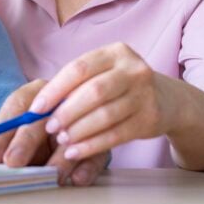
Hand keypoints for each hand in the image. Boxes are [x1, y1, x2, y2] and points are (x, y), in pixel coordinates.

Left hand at [0, 80, 107, 185]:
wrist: (69, 116)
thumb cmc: (35, 126)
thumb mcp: (13, 131)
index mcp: (34, 93)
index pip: (16, 107)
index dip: (2, 134)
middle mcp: (58, 99)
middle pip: (40, 119)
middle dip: (25, 143)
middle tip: (13, 163)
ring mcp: (81, 115)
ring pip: (71, 133)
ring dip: (59, 158)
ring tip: (49, 175)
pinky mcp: (102, 135)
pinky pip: (98, 150)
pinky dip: (87, 166)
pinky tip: (75, 179)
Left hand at [28, 42, 174, 162]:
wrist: (167, 99)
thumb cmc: (120, 85)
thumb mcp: (101, 73)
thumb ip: (75, 85)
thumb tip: (39, 107)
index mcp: (115, 52)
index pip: (78, 69)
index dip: (55, 89)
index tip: (36, 108)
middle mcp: (133, 69)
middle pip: (93, 92)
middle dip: (67, 112)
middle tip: (49, 127)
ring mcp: (145, 94)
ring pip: (105, 115)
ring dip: (79, 131)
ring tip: (62, 140)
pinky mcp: (151, 119)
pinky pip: (116, 135)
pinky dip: (92, 145)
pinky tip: (76, 151)